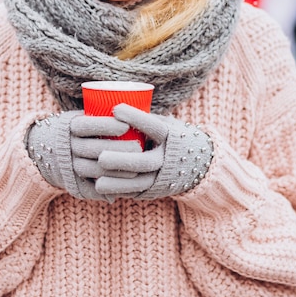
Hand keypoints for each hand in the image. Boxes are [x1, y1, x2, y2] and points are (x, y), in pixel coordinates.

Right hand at [26, 111, 141, 200]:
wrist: (46, 149)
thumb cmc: (77, 129)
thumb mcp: (83, 118)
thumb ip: (102, 116)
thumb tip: (132, 115)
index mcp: (70, 127)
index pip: (86, 125)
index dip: (105, 125)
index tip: (126, 125)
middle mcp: (67, 146)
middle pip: (92, 148)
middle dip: (117, 149)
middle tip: (139, 147)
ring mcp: (69, 164)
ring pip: (91, 169)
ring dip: (115, 170)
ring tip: (136, 167)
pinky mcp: (72, 182)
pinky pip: (88, 188)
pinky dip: (106, 189)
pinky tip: (123, 187)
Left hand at [94, 104, 213, 199]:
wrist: (199, 163)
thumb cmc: (172, 137)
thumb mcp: (166, 125)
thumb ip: (145, 120)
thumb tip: (114, 103)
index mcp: (171, 137)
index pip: (154, 126)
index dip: (136, 117)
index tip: (116, 108)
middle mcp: (168, 158)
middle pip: (144, 161)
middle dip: (121, 160)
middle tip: (100, 156)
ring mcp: (162, 177)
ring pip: (139, 182)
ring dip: (117, 182)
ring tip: (97, 180)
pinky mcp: (155, 190)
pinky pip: (135, 193)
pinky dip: (118, 191)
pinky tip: (101, 188)